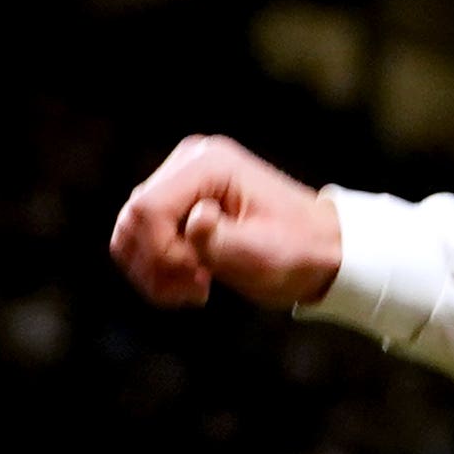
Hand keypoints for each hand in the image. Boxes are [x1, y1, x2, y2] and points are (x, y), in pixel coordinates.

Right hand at [108, 135, 343, 310]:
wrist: (322, 250)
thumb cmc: (299, 252)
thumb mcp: (263, 254)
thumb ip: (220, 240)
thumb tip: (195, 220)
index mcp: (210, 165)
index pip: (148, 209)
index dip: (160, 253)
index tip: (198, 281)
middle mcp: (189, 162)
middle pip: (134, 219)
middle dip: (158, 264)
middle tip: (197, 291)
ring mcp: (181, 179)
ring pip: (131, 230)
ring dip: (154, 270)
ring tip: (195, 291)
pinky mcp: (179, 201)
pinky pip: (143, 237)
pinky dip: (157, 267)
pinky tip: (190, 284)